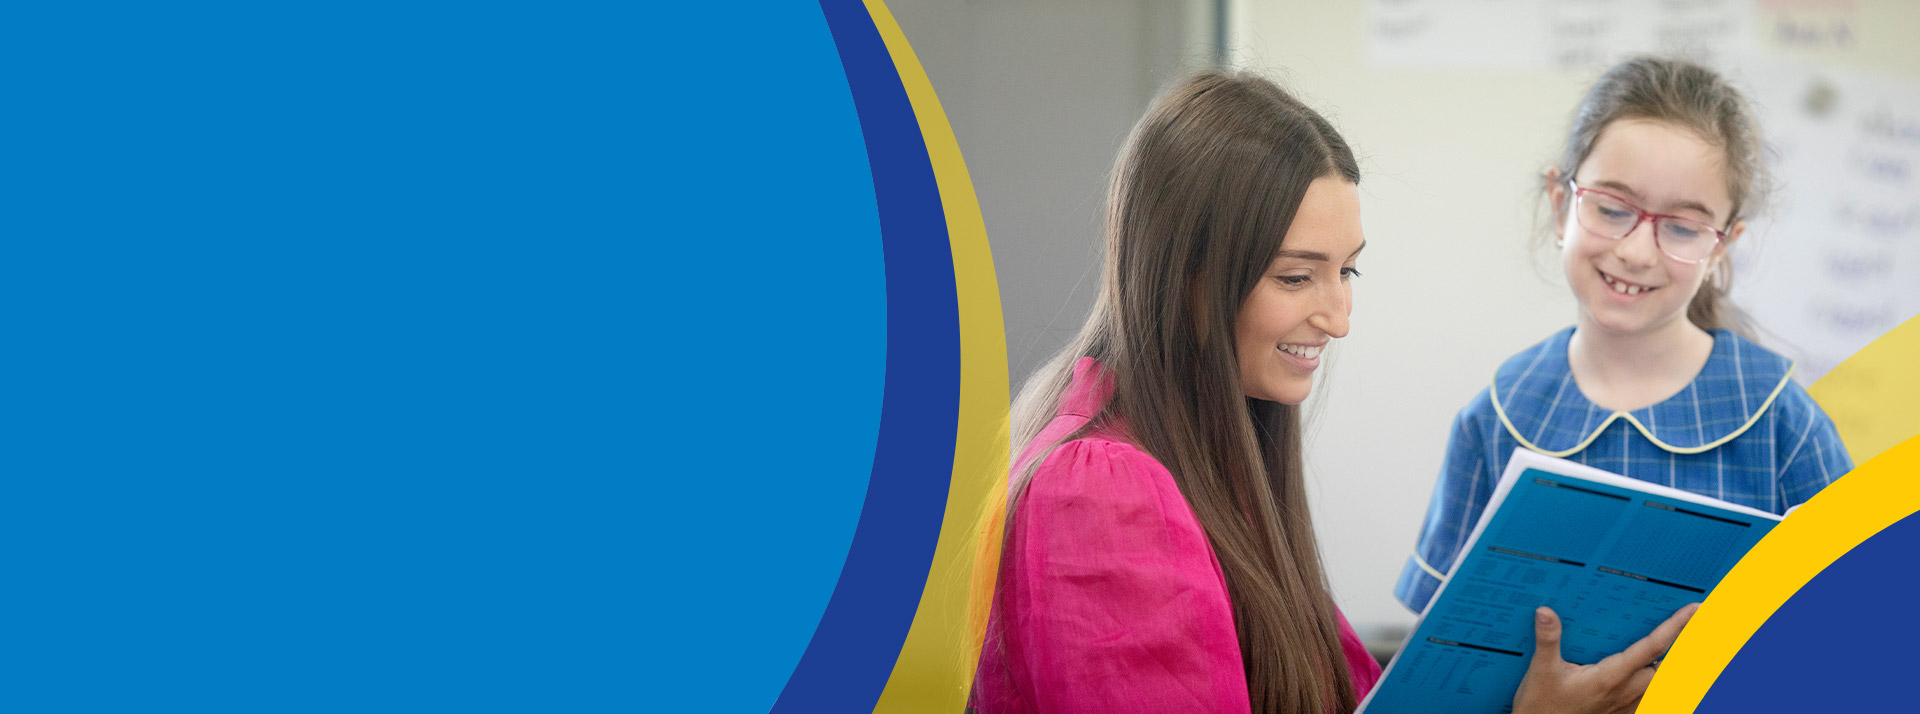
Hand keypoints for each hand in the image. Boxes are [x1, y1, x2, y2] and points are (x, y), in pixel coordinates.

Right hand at [1511, 603, 1698, 713]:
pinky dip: (1663, 687)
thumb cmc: (1542, 705)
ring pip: (1664, 686)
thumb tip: (1546, 612)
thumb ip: (1548, 640)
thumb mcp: (1540, 670)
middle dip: (1687, 649)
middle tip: (1699, 626)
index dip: (1675, 627)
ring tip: (1690, 648)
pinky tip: (1662, 678)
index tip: (1694, 610)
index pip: (1651, 648)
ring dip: (1677, 668)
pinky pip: (1652, 700)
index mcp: (1609, 676)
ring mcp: (1625, 705)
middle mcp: (1624, 691)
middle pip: (1669, 669)